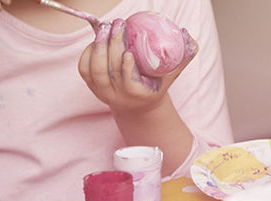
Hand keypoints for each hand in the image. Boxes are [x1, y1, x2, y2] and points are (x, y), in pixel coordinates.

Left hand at [78, 19, 197, 115]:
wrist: (138, 105)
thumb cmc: (156, 85)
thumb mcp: (171, 74)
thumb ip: (182, 56)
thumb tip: (186, 34)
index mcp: (137, 94)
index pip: (128, 82)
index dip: (126, 68)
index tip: (129, 51)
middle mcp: (117, 96)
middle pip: (108, 71)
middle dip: (111, 45)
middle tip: (117, 25)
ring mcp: (102, 92)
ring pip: (94, 69)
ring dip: (97, 46)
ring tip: (105, 28)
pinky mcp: (91, 86)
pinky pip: (84, 68)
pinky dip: (88, 52)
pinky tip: (97, 39)